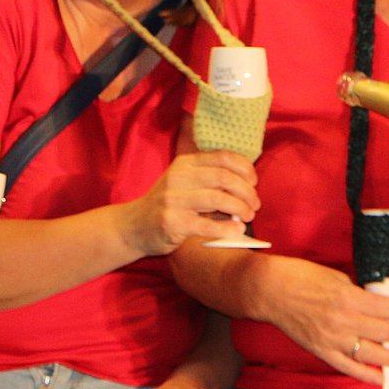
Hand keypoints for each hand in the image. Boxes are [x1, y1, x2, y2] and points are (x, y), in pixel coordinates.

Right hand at [123, 151, 261, 254]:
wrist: (133, 226)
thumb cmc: (167, 204)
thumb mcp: (183, 183)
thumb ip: (209, 179)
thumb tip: (247, 185)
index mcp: (184, 164)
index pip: (222, 157)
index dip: (244, 168)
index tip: (254, 181)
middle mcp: (178, 177)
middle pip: (223, 178)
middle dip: (246, 192)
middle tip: (255, 205)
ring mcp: (173, 200)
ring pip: (218, 199)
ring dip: (240, 208)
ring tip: (248, 217)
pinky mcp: (171, 222)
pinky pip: (206, 224)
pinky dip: (226, 228)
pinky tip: (237, 231)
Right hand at [245, 253, 388, 384]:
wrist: (270, 291)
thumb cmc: (301, 277)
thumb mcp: (336, 277)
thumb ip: (356, 293)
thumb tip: (375, 305)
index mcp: (349, 297)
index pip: (387, 308)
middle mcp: (344, 321)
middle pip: (384, 332)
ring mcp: (332, 339)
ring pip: (370, 353)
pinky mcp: (321, 351)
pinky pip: (347, 367)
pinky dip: (365, 374)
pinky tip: (380, 377)